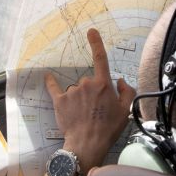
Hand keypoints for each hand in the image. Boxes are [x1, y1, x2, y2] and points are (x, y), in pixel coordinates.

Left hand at [45, 28, 136, 168]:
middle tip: (96, 110)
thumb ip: (128, 92)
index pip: (100, 58)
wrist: (88, 144)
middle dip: (93, 93)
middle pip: (89, 82)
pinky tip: (47, 77)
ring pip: (76, 89)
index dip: (96, 43)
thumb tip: (120, 81)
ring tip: (83, 115)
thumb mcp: (126, 111)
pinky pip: (54, 88)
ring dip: (79, 98)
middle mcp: (86, 84)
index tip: (91, 31)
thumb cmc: (108, 128)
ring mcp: (71, 92)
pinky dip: (50, 82)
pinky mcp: (59, 101)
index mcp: (103, 84)